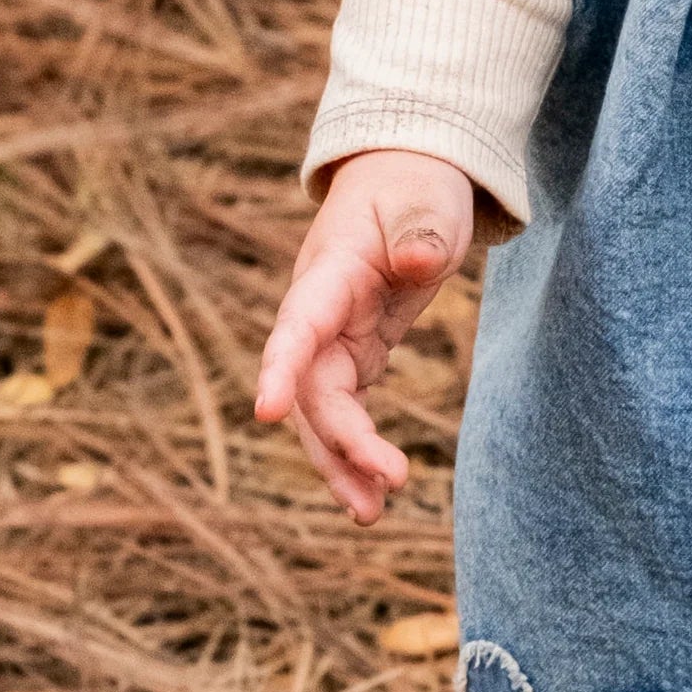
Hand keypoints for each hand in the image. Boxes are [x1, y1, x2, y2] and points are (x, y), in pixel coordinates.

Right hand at [253, 146, 479, 520]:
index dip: (280, 367)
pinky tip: (377, 490)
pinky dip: (357, 449)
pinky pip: (345, 411)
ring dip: (341, 463)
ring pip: (321, 411)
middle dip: (338, 443)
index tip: (264, 412)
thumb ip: (420, 231)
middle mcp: (317, 311)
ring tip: (370, 516)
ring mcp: (331, 335)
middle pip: (310, 387)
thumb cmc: (417, 186)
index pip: (298, 324)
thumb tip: (417, 261)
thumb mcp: (427, 201)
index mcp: (329, 270)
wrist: (407, 175)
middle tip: (379, 492)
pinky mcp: (353, 352)